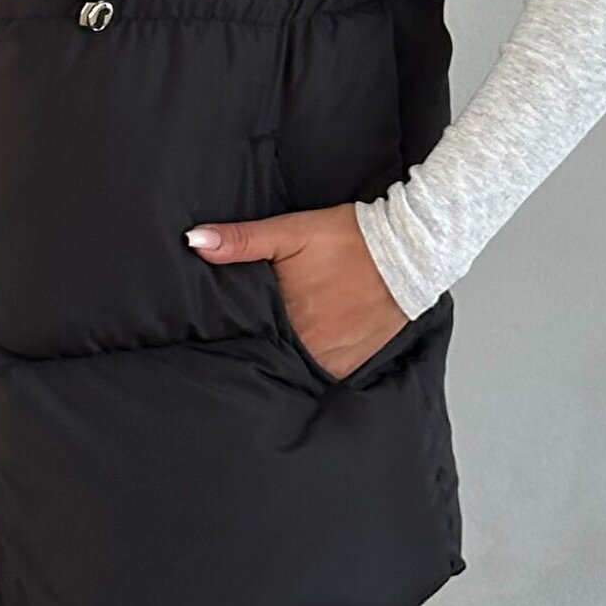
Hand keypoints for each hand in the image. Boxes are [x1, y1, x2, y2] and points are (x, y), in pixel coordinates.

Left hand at [184, 203, 406, 379]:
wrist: (409, 250)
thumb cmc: (349, 239)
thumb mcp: (290, 232)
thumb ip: (241, 240)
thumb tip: (195, 241)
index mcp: (289, 319)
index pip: (249, 339)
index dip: (234, 337)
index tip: (220, 337)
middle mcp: (311, 346)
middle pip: (273, 355)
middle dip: (261, 348)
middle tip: (248, 340)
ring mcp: (337, 359)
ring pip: (300, 367)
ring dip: (289, 359)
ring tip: (280, 345)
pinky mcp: (358, 363)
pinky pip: (328, 374)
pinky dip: (317, 364)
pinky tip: (310, 348)